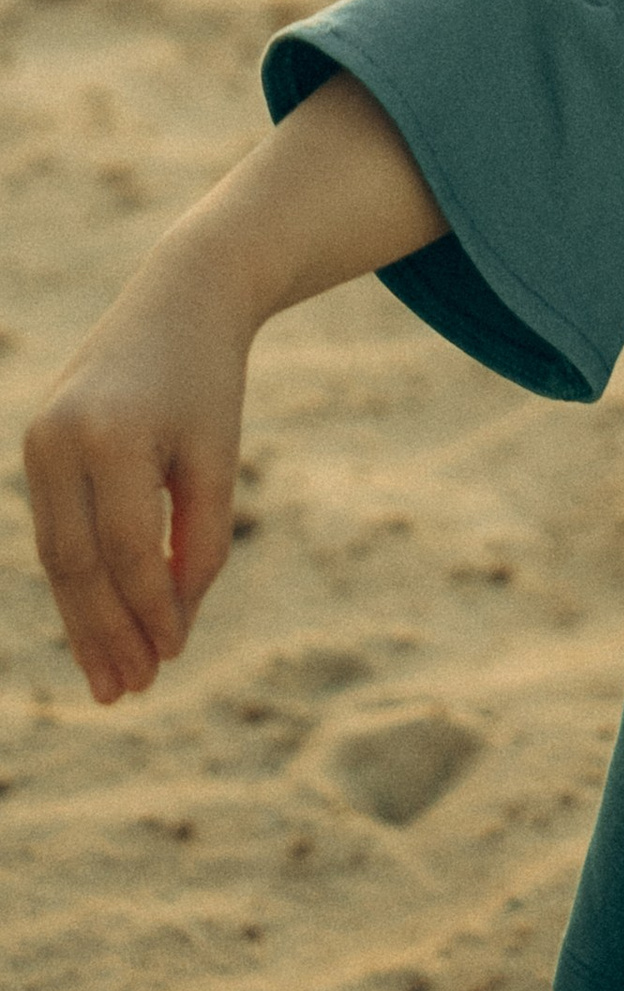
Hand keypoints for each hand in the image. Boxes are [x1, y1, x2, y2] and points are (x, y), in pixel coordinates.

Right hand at [23, 242, 251, 703]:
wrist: (181, 296)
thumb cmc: (210, 379)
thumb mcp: (219, 454)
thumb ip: (202, 538)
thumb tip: (174, 624)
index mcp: (111, 435)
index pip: (128, 548)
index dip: (151, 609)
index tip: (173, 656)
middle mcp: (59, 441)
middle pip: (78, 564)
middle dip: (106, 633)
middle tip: (130, 693)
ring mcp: (38, 445)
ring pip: (57, 557)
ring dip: (85, 622)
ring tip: (112, 683)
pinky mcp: (37, 450)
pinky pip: (56, 532)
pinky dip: (78, 582)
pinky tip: (97, 628)